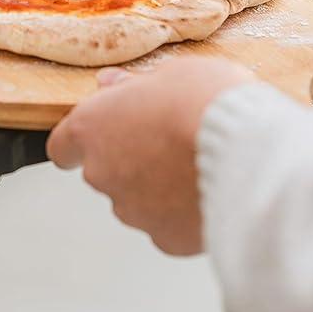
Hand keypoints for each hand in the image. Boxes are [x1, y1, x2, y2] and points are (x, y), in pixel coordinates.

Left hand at [46, 57, 255, 254]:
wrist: (249, 153)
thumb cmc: (209, 104)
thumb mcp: (171, 73)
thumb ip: (134, 86)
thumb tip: (112, 85)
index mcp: (93, 128)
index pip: (62, 145)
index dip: (81, 141)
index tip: (102, 134)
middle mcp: (103, 173)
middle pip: (104, 170)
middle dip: (130, 159)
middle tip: (169, 140)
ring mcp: (133, 210)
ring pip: (137, 199)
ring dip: (156, 187)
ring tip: (196, 164)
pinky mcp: (166, 238)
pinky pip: (168, 224)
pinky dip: (182, 212)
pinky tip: (209, 191)